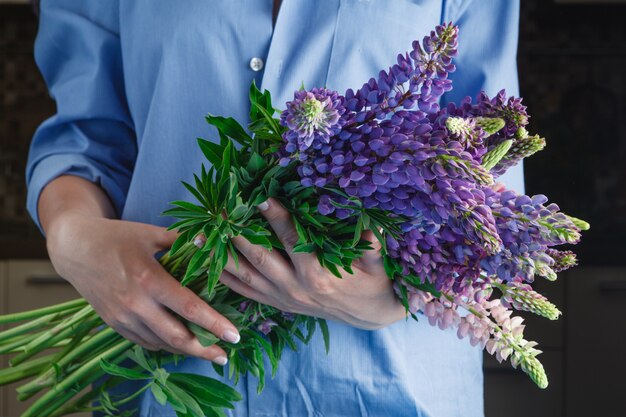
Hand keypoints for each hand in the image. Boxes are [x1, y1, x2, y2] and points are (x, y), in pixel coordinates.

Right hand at [46, 214, 240, 364]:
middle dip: (205, 349)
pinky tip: (180, 344)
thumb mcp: (150, 233)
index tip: (234, 335)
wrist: (74, 248)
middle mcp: (135, 304)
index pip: (189, 308)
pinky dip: (165, 345)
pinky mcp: (114, 324)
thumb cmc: (117, 237)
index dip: (214, 324)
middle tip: (225, 355)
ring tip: (208, 352)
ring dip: (186, 351)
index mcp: (149, 279)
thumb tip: (213, 241)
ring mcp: (122, 317)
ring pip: (161, 344)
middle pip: (177, 336)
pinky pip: (144, 342)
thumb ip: (183, 240)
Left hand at [219, 198, 406, 329]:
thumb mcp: (377, 262)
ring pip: (244, 276)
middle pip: (259, 257)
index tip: (260, 196)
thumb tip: (368, 223)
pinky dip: (224, 278)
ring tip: (196, 237)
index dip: (277, 218)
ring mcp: (281, 298)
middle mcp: (294, 288)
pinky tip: (206, 263)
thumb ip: (371, 244)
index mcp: (318, 275)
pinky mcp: (275, 304)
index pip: (293, 241)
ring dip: (220, 256)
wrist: (368, 315)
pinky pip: (244, 292)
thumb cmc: (373, 282)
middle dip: (237, 232)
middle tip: (219, 209)